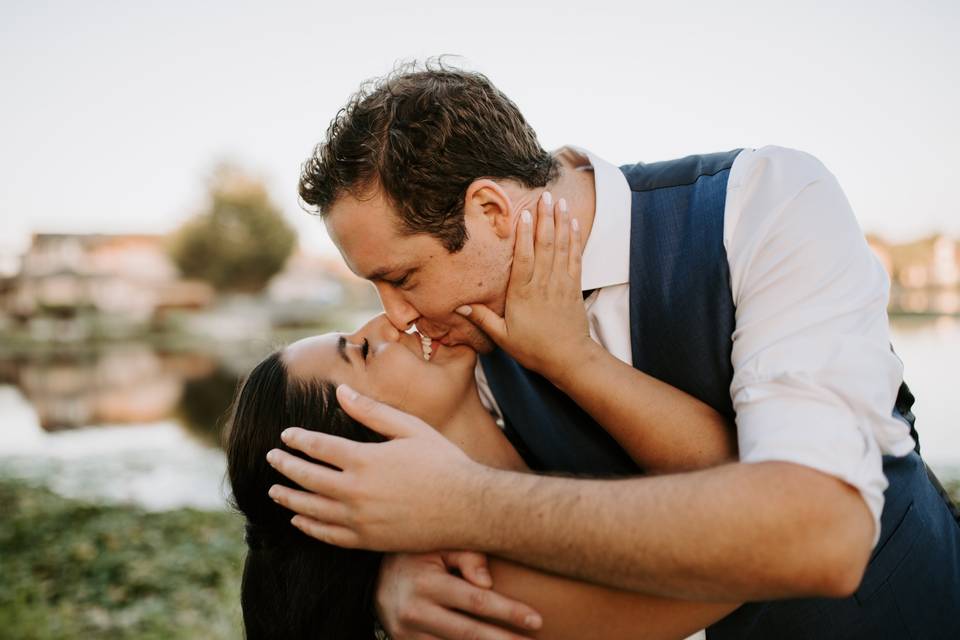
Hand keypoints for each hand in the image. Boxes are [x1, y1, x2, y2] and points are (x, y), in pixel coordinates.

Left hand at [266, 384, 487, 551]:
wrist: (467, 508)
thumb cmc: (443, 462)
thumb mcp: (410, 428)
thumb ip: (372, 411)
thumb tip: (340, 391)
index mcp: (365, 459)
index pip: (318, 447)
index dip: (298, 440)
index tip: (285, 435)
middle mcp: (356, 491)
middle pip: (307, 477)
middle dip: (285, 466)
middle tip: (271, 458)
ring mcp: (360, 520)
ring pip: (311, 509)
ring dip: (289, 498)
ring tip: (273, 491)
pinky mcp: (368, 541)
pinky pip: (328, 535)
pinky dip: (309, 526)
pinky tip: (299, 519)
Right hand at [375, 552, 541, 639]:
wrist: (371, 580)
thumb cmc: (415, 556)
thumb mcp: (436, 545)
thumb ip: (465, 556)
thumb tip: (488, 581)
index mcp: (427, 583)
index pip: (476, 601)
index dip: (508, 612)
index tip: (536, 619)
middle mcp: (417, 612)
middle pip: (469, 633)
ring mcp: (409, 634)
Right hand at [457, 191, 595, 383]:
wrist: (569, 359)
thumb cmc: (533, 349)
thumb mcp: (503, 337)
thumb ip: (482, 318)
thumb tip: (460, 305)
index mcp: (523, 295)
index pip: (524, 260)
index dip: (524, 236)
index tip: (523, 215)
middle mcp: (544, 285)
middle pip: (545, 246)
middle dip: (545, 219)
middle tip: (544, 196)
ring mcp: (561, 284)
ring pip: (561, 247)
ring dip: (560, 222)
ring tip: (559, 200)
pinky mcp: (574, 287)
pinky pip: (575, 257)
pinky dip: (574, 238)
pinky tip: (573, 223)